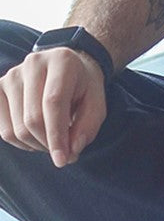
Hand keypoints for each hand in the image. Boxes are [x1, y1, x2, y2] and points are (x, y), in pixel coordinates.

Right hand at [0, 47, 107, 167]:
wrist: (67, 68)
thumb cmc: (83, 87)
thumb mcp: (97, 103)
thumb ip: (88, 126)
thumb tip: (71, 150)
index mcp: (62, 60)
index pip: (53, 103)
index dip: (57, 135)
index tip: (62, 160)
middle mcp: (34, 63)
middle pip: (32, 119)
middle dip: (48, 143)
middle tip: (64, 150)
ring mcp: (12, 75)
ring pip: (16, 128)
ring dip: (36, 145)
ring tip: (52, 138)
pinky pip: (2, 130)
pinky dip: (21, 142)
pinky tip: (36, 135)